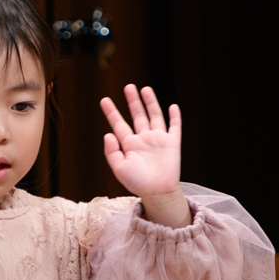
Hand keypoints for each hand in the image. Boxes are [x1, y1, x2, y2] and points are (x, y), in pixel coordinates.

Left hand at [100, 84, 186, 223]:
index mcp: (129, 145)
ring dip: (150, 103)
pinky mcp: (172, 143)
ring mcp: (158, 140)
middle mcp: (143, 139)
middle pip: (137, 115)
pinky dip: (174, 117)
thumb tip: (107, 133)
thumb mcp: (119, 168)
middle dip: (133, 101)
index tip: (104, 100)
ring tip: (145, 89)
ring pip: (154, 116)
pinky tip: (172, 106)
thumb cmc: (137, 183)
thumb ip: (111, 152)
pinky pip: (174, 127)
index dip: (111, 112)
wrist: (158, 192)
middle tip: (128, 86)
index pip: (118, 124)